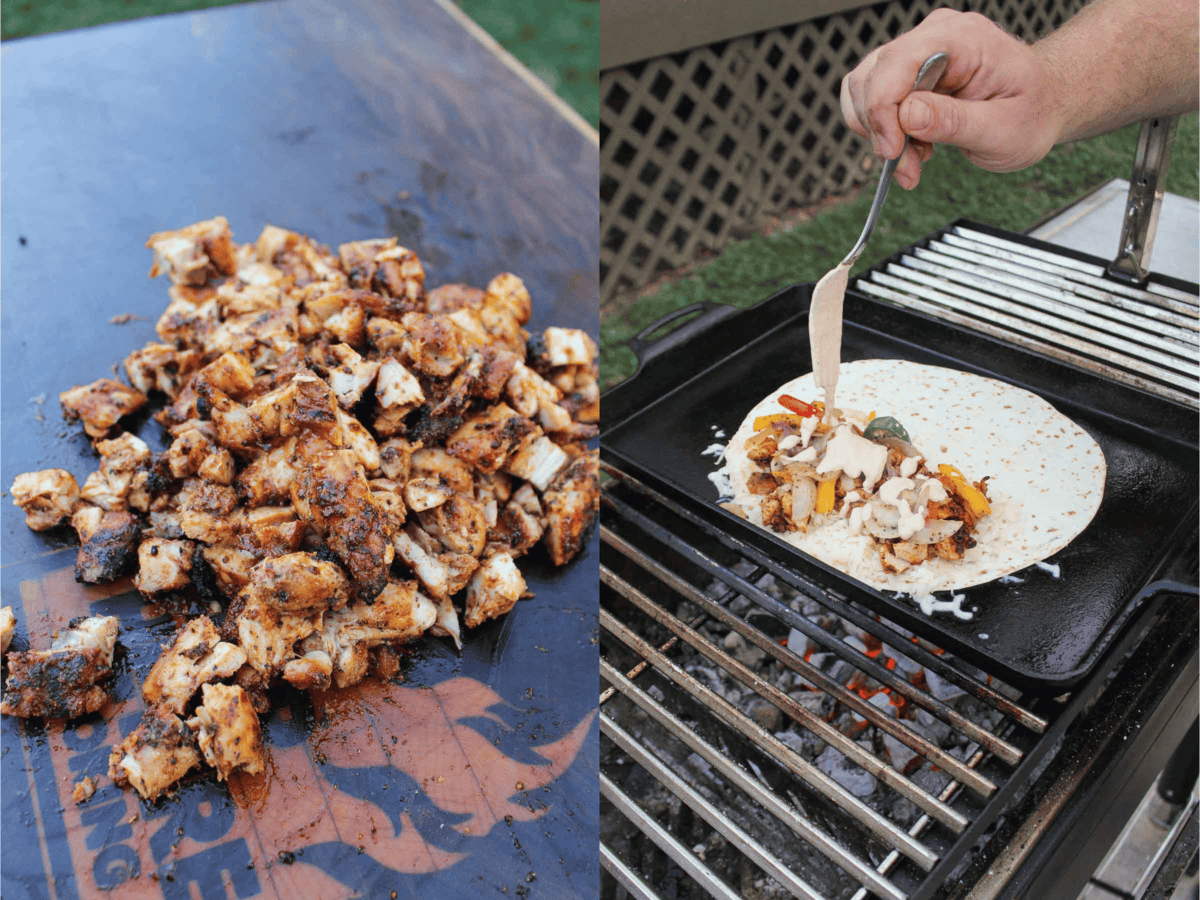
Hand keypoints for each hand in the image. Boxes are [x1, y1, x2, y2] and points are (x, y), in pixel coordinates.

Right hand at [839, 9, 1064, 188]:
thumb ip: (954, 121)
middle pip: (872, 77)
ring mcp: (917, 52)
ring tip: (913, 159)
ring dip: (878, 133)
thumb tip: (906, 114)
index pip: (897, 63)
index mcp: (964, 39)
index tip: (893, 151)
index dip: (883, 110)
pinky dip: (880, 130)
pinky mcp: (906, 72)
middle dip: (881, 130)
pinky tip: (910, 146)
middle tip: (907, 167)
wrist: (1041, 105)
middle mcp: (935, 36)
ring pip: (863, 88)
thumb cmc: (1032, 112)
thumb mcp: (1003, 129)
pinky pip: (871, 98)